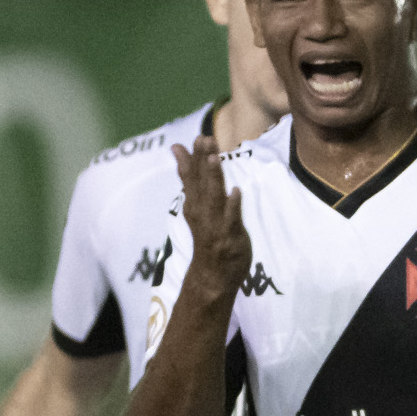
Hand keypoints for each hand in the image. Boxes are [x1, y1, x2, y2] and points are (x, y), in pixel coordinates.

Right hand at [170, 136, 249, 299]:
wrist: (212, 276)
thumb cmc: (208, 238)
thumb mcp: (198, 208)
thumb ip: (193, 181)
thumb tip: (180, 152)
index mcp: (194, 205)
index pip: (191, 177)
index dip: (192, 158)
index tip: (194, 138)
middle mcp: (201, 213)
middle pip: (201, 183)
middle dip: (202, 160)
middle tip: (204, 138)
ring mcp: (215, 225)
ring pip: (214, 197)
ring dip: (214, 178)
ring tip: (214, 158)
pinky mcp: (230, 237)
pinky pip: (231, 219)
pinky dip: (232, 206)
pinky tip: (236, 191)